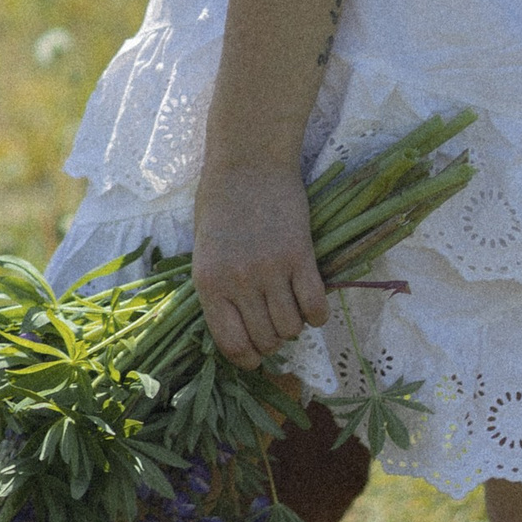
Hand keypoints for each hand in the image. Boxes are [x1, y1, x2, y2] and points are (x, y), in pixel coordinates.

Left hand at [193, 163, 328, 364]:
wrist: (247, 163)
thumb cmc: (220, 204)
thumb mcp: (203, 251)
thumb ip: (217, 290)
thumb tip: (237, 330)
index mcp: (209, 284)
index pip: (231, 344)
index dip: (247, 359)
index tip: (255, 356)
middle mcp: (238, 283)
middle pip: (265, 340)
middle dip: (273, 342)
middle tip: (276, 327)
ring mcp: (270, 271)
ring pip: (291, 327)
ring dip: (294, 327)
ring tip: (292, 310)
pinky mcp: (300, 257)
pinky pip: (315, 306)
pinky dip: (317, 315)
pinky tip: (313, 306)